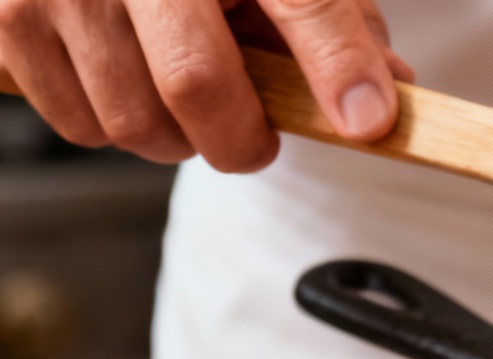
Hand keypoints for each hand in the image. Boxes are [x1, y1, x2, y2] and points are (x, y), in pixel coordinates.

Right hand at [0, 0, 413, 171]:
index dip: (338, 67)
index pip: (304, 3)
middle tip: (252, 139)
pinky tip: (123, 81)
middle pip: (198, 85)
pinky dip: (110, 126)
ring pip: (133, 120)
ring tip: (178, 98)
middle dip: (239, 140)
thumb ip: (336, 27)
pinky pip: (76, 123)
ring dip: (172, 139)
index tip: (366, 123)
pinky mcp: (10, 14)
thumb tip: (385, 99)